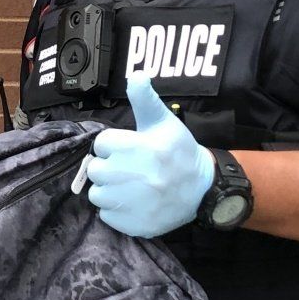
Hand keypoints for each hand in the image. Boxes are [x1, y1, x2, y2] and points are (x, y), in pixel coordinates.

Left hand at [81, 77, 215, 238]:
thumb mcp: (165, 122)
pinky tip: (134, 203)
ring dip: (109, 190)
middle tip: (128, 168)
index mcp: (141, 149)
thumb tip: (136, 75)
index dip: (113, 146)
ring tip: (130, 186)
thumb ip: (145, 99)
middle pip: (95, 170)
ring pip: (97, 195)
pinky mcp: (134, 225)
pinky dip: (116, 211)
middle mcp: (135, 177)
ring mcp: (134, 203)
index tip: (129, 149)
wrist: (203, 190)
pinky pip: (107, 216)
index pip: (101, 144)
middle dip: (108, 167)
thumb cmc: (179, 152)